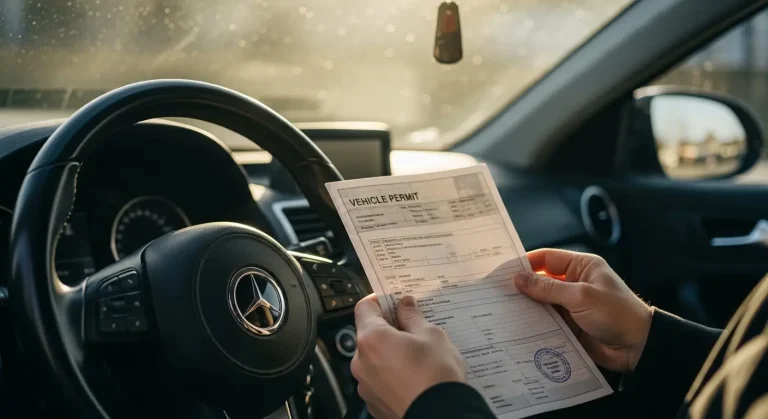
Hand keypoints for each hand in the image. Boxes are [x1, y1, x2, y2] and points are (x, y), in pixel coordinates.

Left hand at [351, 294, 466, 418]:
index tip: (394, 301)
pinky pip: (378, 380)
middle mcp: (361, 362)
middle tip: (412, 330)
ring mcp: (365, 385)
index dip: (379, 301)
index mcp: (372, 339)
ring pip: (373, 359)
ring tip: (416, 358)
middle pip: (368, 335)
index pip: (364, 307)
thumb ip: (412, 317)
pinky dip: (391, 375)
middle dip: (387, 329)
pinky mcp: (373, 403)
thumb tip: (405, 304)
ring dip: (389, 353)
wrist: (442, 417)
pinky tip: (412, 377)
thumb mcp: (431, 335)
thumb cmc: (436, 375)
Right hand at [514, 248, 652, 372]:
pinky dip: (534, 322)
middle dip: (522, 286)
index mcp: (581, 267)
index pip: (546, 258)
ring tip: (502, 310)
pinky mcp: (568, 324)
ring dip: (526, 306)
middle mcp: (574, 283)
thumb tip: (519, 279)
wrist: (638, 348)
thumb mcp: (581, 297)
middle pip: (541, 280)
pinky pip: (546, 321)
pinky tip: (517, 325)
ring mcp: (570, 305)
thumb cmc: (617, 314)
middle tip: (497, 292)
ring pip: (541, 302)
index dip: (525, 262)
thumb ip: (548, 288)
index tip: (503, 271)